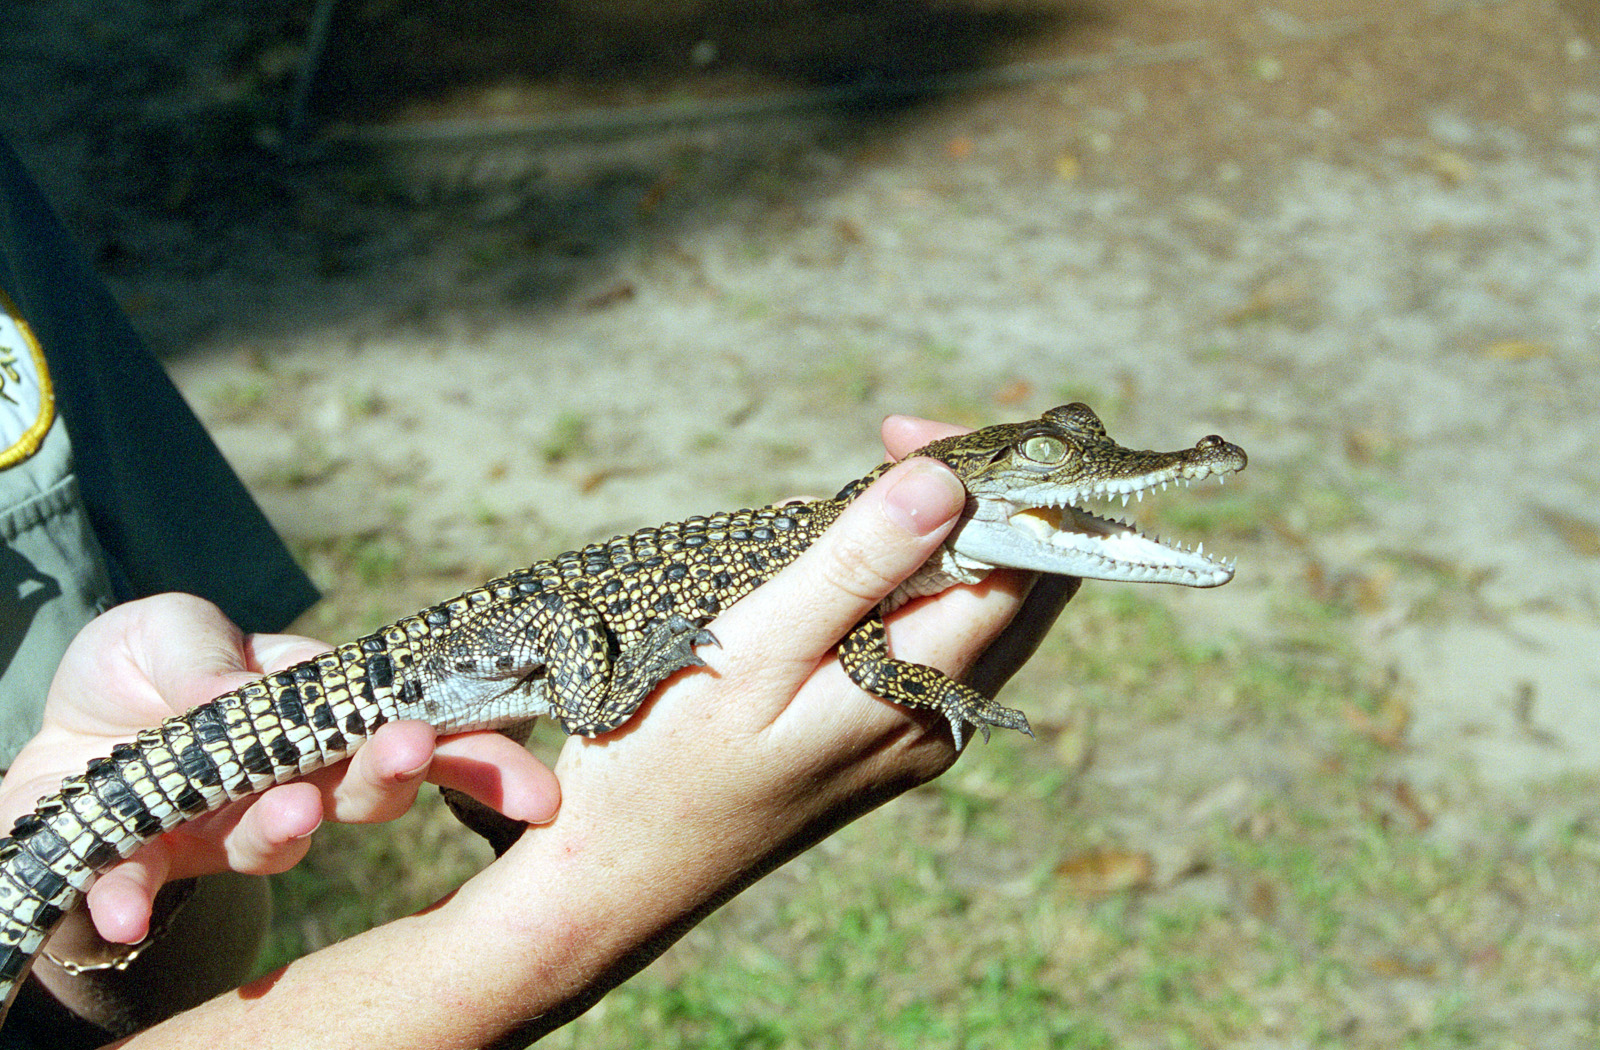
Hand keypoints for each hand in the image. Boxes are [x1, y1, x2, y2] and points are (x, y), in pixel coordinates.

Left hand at [0, 594, 559, 944]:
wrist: (63, 737)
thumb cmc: (143, 669)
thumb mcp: (165, 629)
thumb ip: (203, 650)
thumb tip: (239, 691)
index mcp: (321, 716)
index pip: (418, 731)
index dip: (483, 759)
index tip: (536, 788)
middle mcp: (295, 780)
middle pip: (367, 789)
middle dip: (398, 773)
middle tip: (413, 750)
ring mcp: (227, 827)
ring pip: (282, 840)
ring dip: (290, 827)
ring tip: (291, 809)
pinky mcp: (149, 865)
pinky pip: (148, 890)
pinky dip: (136, 900)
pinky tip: (126, 914)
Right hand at [443, 413, 1075, 1043]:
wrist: (619, 880)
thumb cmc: (666, 767)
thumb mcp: (753, 651)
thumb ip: (851, 567)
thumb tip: (943, 482)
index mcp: (923, 691)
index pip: (1018, 563)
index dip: (989, 481)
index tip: (903, 430)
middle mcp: (939, 716)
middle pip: (1017, 585)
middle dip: (979, 498)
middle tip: (894, 441)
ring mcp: (913, 731)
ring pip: (976, 610)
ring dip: (942, 536)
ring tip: (860, 492)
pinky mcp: (878, 736)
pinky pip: (928, 638)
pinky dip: (907, 580)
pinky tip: (840, 559)